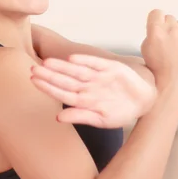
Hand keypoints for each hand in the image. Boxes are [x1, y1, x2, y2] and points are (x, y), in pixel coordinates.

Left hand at [30, 55, 156, 127]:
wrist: (145, 102)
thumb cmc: (120, 112)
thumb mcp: (102, 120)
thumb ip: (81, 117)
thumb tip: (58, 118)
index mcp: (83, 100)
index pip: (61, 93)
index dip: (47, 87)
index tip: (34, 81)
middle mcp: (88, 87)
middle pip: (65, 80)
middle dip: (49, 75)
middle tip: (33, 68)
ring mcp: (98, 77)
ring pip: (77, 70)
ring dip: (62, 66)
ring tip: (47, 62)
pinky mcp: (111, 68)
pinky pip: (96, 63)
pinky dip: (85, 60)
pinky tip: (72, 58)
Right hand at [140, 9, 177, 89]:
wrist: (171, 83)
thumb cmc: (155, 66)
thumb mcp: (146, 47)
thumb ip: (153, 32)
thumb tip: (161, 23)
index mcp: (156, 32)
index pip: (156, 13)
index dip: (154, 19)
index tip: (154, 26)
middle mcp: (172, 31)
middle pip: (169, 18)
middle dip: (166, 26)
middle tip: (164, 40)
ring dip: (176, 31)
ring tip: (173, 47)